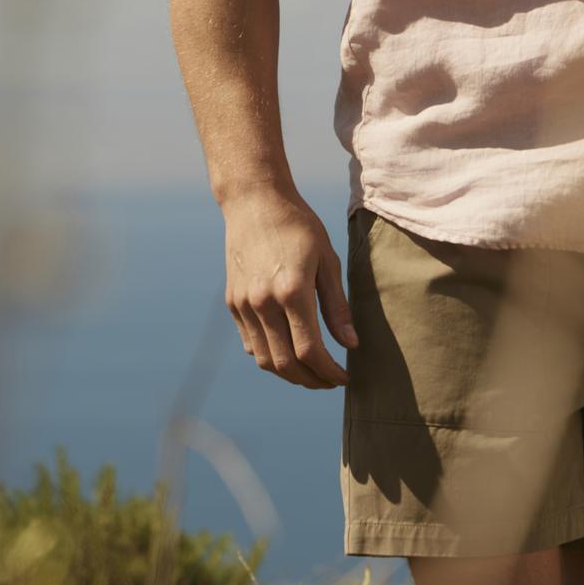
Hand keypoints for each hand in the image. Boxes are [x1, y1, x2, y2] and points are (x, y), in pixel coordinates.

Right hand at [222, 187, 357, 389]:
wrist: (255, 202)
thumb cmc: (299, 227)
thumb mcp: (328, 261)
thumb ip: (337, 306)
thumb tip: (350, 344)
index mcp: (292, 292)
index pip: (310, 351)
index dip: (329, 373)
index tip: (345, 379)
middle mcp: (263, 303)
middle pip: (286, 364)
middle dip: (311, 380)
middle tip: (330, 382)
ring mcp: (244, 305)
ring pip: (265, 360)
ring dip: (290, 374)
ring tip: (312, 372)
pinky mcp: (233, 303)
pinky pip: (250, 344)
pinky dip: (270, 357)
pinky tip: (288, 352)